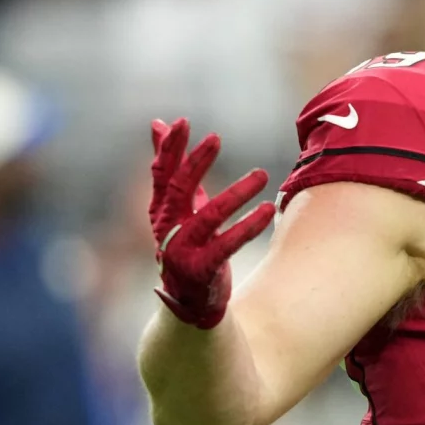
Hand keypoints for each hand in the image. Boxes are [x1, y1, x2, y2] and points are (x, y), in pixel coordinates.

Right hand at [149, 119, 274, 329]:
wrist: (190, 302)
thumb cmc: (188, 244)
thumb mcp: (180, 204)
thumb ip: (172, 168)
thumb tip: (157, 123)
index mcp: (162, 211)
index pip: (161, 174)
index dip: (169, 149)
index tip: (181, 122)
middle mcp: (168, 229)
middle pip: (180, 190)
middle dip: (196, 163)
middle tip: (215, 138)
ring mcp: (183, 251)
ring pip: (209, 216)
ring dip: (236, 194)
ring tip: (262, 174)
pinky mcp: (202, 269)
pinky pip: (227, 245)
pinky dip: (248, 227)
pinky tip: (267, 210)